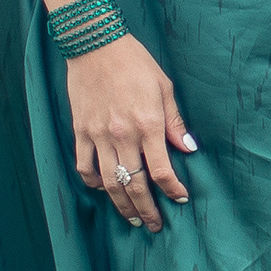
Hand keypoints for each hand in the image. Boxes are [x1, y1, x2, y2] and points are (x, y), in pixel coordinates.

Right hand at [66, 34, 196, 231]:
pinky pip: (85, 166)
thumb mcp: (164, 88)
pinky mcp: (80, 132)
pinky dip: (93, 182)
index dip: (172, 189)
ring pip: (110, 182)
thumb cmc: (135, 63)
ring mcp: (98, 136)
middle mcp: (122, 135)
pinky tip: (103, 189)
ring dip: (121, 204)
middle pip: (135, 183)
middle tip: (155, 224)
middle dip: (147, 208)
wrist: (96, 46)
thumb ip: (175, 122)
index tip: (180, 199)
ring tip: (132, 218)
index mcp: (147, 124)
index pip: (162, 170)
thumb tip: (189, 149)